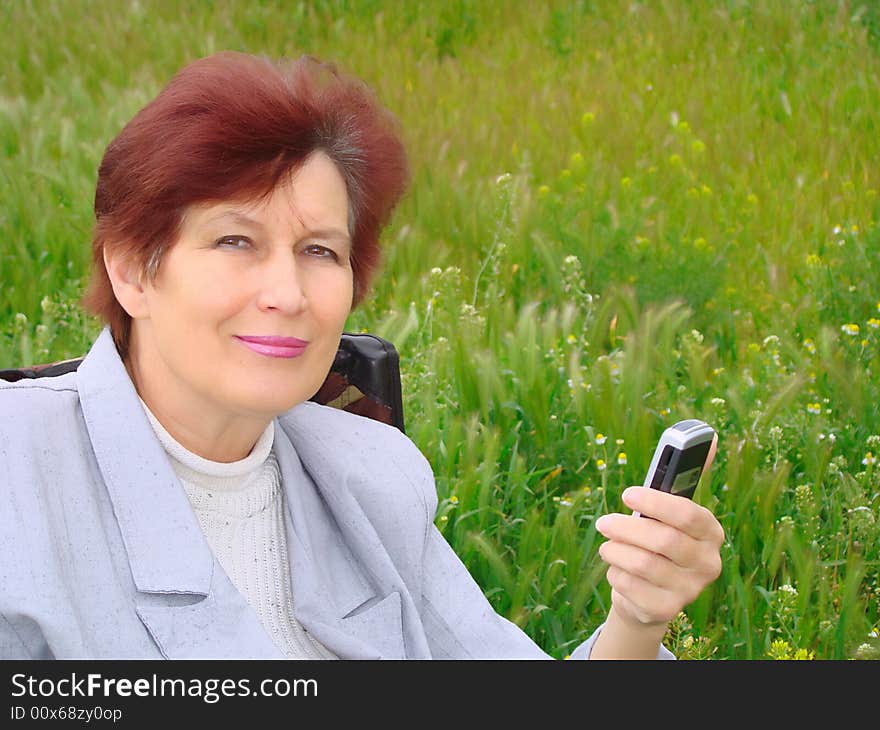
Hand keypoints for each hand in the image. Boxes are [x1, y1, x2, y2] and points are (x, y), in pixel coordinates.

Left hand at [595, 487, 723, 628]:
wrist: (650, 592)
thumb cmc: (658, 538)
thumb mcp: (668, 510)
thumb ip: (682, 475)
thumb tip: (708, 434)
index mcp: (711, 533)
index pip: (688, 515)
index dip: (655, 503)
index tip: (627, 495)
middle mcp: (708, 563)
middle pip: (662, 541)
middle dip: (626, 528)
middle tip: (604, 522)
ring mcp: (689, 590)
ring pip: (642, 563)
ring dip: (615, 550)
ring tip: (608, 545)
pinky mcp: (665, 610)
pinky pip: (629, 586)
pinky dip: (615, 573)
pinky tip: (618, 569)